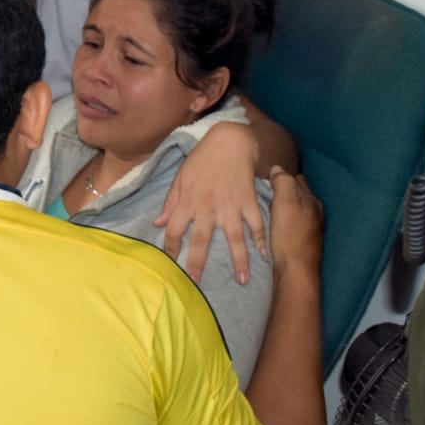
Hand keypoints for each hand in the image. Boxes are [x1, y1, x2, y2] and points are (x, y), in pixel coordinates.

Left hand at [155, 122, 266, 283]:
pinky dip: (262, 239)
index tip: (170, 265)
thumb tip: (158, 223)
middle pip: (201, 240)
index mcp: (188, 201)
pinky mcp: (249, 200)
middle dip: (198, 264)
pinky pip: (256, 223)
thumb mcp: (181, 177)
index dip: (171, 249)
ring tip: (243, 280)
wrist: (230, 140)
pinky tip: (265, 255)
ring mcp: (231, 205)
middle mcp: (208, 207)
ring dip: (239, 260)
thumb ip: (170, 202)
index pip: (174, 231)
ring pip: (234, 238)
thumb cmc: (202, 158)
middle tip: (197, 284)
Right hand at [267, 165, 323, 281]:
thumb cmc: (289, 235)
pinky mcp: (304, 243)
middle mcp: (315, 213)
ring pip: (295, 212)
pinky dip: (284, 224)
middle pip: (297, 196)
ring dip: (283, 210)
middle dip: (283, 193)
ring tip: (266, 212)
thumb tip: (278, 169)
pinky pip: (293, 226)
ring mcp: (311, 229)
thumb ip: (283, 182)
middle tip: (264, 195)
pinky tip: (275, 229)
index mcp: (312, 201)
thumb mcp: (284, 202)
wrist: (296, 271)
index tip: (266, 181)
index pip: (297, 180)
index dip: (281, 178)